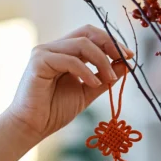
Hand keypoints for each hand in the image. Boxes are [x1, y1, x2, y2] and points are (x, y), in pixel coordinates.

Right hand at [4, 24, 133, 141]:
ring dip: (101, 60)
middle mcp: (54, 48)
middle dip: (110, 44)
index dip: (111, 42)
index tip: (128, 56)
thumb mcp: (87, 92)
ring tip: (110, 78)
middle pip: (87, 33)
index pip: (91, 35)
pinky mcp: (38, 61)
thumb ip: (104, 78)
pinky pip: (70, 60)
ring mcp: (45, 52)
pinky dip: (86, 71)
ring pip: (82, 44)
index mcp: (64, 52)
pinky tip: (94, 83)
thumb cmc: (54, 111)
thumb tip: (125, 65)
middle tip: (124, 59)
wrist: (32, 127)